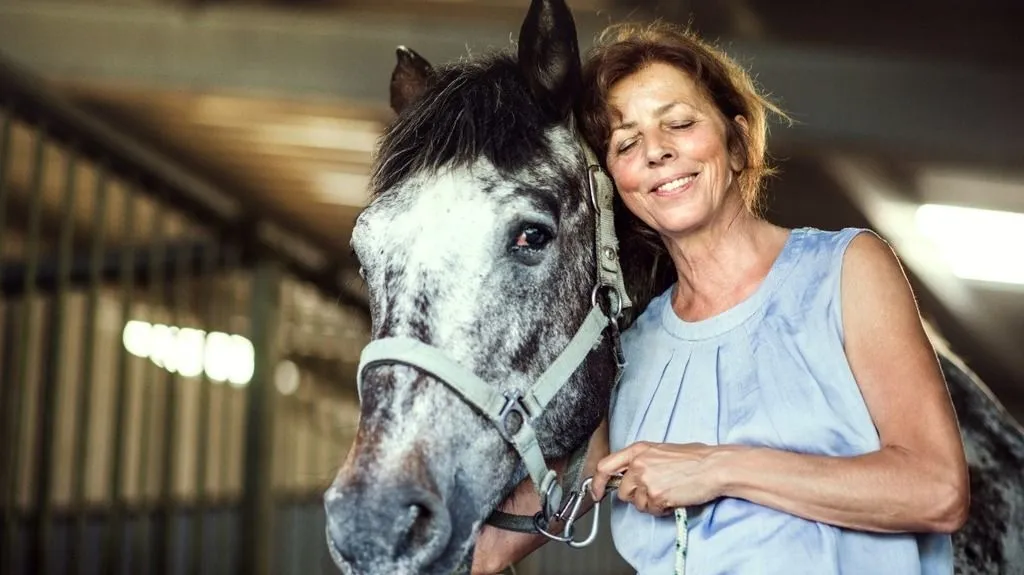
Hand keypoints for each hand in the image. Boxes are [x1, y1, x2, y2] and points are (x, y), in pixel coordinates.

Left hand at [590, 441, 730, 515]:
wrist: (714, 466)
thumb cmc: (695, 458)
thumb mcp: (661, 451)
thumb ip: (641, 461)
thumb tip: (629, 476)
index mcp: (638, 450)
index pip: (605, 466)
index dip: (597, 483)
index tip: (597, 493)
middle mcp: (638, 464)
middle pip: (623, 491)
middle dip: (636, 496)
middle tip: (654, 492)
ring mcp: (646, 480)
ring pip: (637, 504)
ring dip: (650, 503)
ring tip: (668, 492)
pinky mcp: (656, 496)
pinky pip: (651, 510)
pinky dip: (661, 509)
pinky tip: (673, 498)